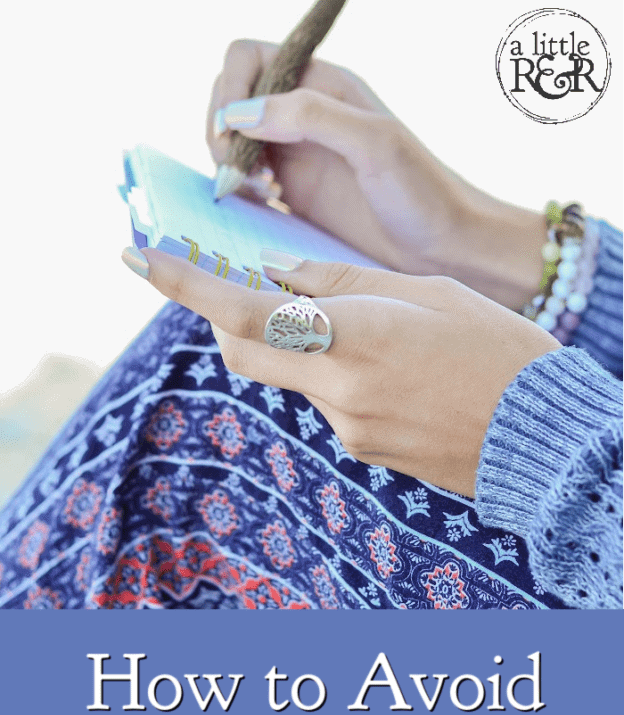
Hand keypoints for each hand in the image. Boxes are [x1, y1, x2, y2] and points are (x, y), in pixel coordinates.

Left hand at [123, 247, 558, 496]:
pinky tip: (394, 370)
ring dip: (304, 346)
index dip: (183, 285)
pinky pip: (327, 403)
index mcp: (354, 338)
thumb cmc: (497, 351)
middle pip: (242, 353)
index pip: (243, 313)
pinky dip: (337, 375)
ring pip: (291, 377)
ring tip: (378, 332)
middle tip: (256, 285)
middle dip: (231, 317)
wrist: (540, 436)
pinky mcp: (362, 450)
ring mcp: (346, 429)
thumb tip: (277, 271)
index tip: (139, 256)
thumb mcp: (424, 293)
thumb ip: (341, 282)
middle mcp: (337, 391)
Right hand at [207, 40, 545, 309]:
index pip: (249, 60)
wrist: (444, 247)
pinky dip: (241, 192)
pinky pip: (248, 184)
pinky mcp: (295, 197)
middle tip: (239, 173)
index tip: (232, 135)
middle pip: (232, 100)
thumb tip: (241, 114)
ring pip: (234, 143)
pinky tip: (267, 207)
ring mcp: (296, 156)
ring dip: (229, 164)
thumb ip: (309, 116)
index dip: (230, 91)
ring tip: (260, 192)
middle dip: (221, 131)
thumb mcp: (373, 143)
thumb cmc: (422, 192)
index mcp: (323, 85)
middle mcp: (304, 116)